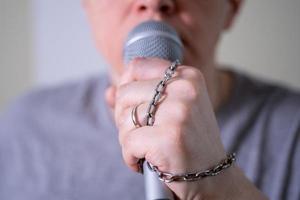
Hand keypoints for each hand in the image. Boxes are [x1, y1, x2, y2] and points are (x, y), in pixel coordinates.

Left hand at [105, 58, 266, 199]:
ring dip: (127, 139)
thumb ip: (139, 97)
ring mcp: (178, 112)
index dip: (126, 88)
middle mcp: (184, 89)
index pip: (136, 67)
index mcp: (186, 76)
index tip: (133, 107)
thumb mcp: (172, 109)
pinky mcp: (169, 137)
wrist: (213, 175)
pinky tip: (144, 161)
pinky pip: (128, 142)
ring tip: (146, 148)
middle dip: (124, 118)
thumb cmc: (189, 140)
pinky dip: (130, 157)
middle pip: (125, 93)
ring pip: (124, 118)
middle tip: (140, 133)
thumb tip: (108, 92)